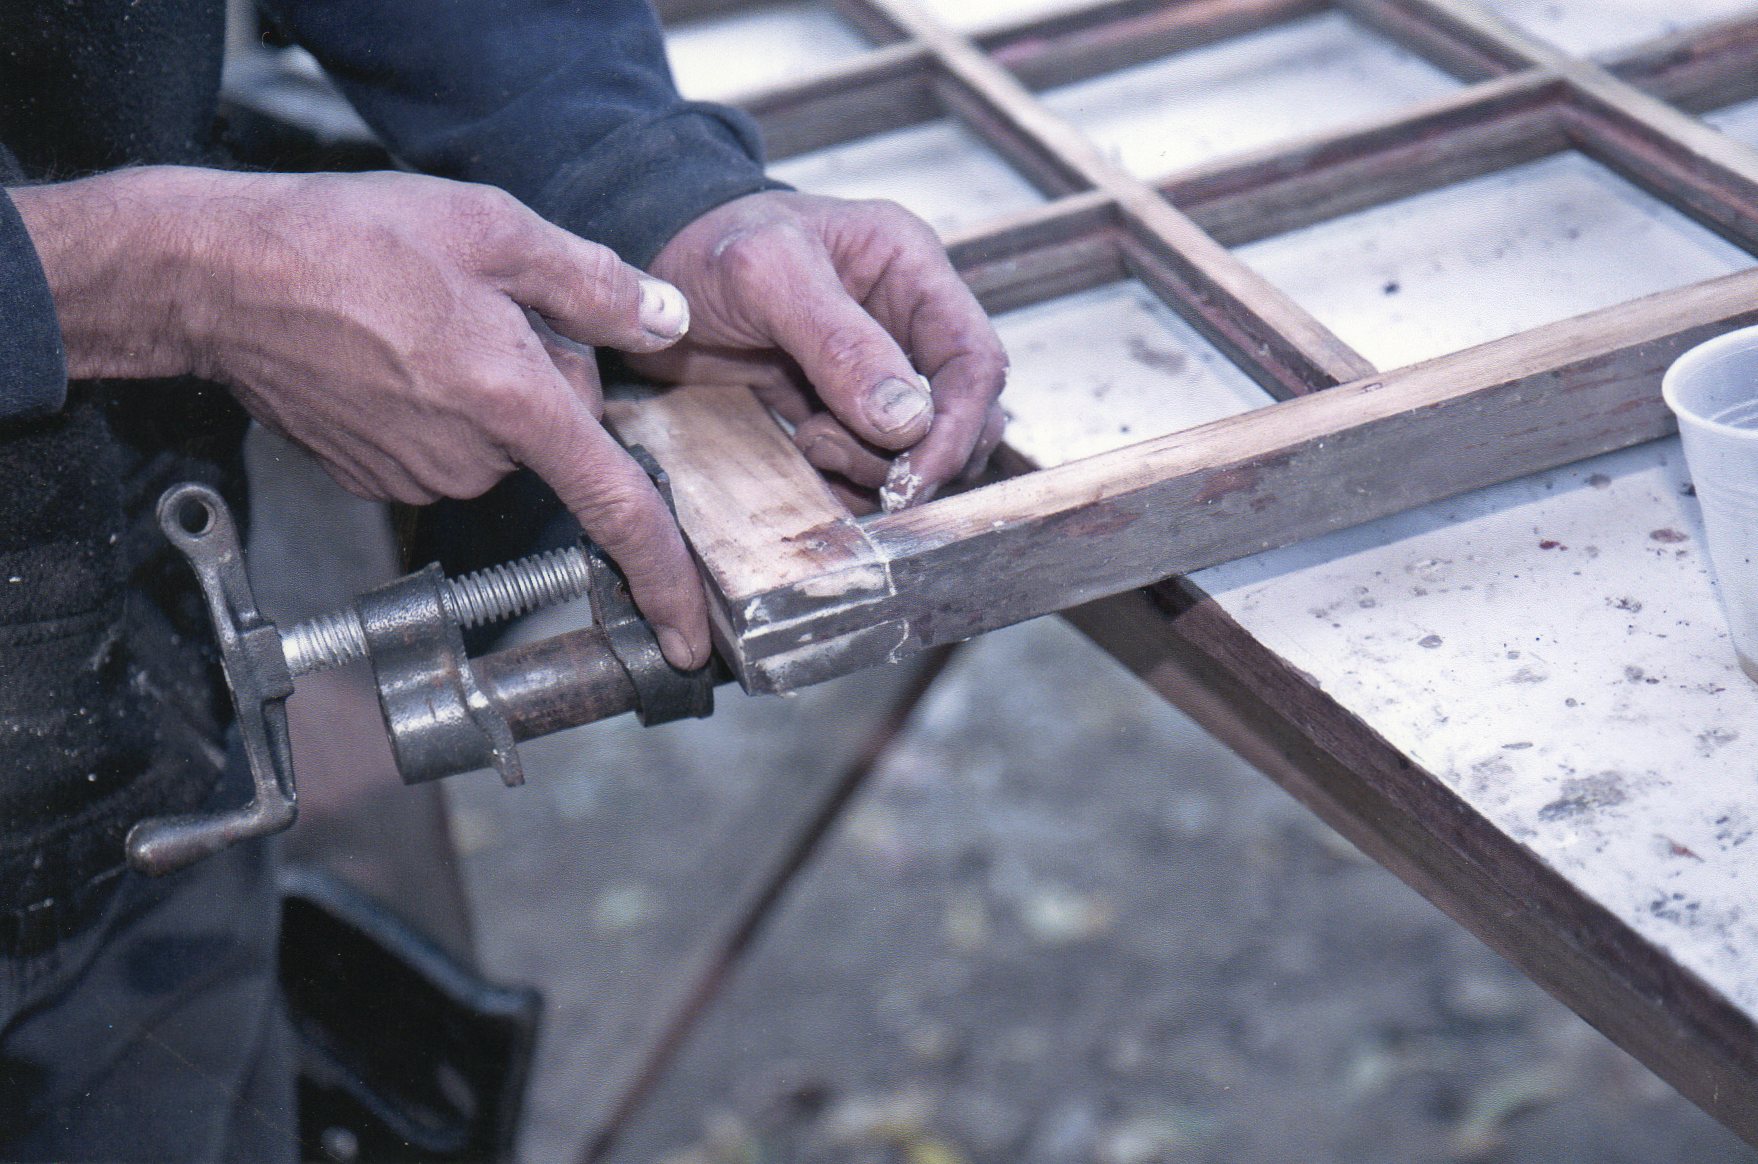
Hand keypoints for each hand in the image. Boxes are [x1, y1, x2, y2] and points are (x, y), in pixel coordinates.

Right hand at [11, 166, 709, 666]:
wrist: (216, 278)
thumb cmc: (345, 241)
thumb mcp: (492, 228)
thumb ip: (594, 283)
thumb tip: (664, 322)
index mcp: (514, 401)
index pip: (616, 505)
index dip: (664, 575)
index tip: (690, 636)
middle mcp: (470, 457)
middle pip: (559, 434)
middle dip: (550, 374)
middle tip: (487, 305)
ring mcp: (418, 476)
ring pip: (503, 437)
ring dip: (493, 385)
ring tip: (425, 320)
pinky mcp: (377, 478)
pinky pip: (447, 445)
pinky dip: (444, 403)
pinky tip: (396, 350)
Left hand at [633, 191, 1007, 509]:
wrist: (646, 264)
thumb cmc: (704, 245)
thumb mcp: (767, 276)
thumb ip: (839, 343)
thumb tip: (907, 421)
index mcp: (908, 269)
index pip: (975, 358)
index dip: (959, 424)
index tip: (917, 474)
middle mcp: (904, 320)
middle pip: (958, 412)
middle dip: (914, 454)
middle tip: (840, 454)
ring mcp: (874, 367)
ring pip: (917, 446)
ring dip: (873, 466)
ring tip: (811, 439)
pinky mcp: (838, 405)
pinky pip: (871, 461)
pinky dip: (850, 479)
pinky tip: (806, 456)